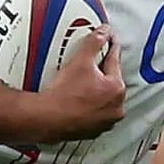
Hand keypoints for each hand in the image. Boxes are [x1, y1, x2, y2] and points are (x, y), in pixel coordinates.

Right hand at [32, 27, 125, 142]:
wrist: (47, 119)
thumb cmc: (63, 95)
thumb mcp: (80, 61)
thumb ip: (94, 43)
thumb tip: (104, 32)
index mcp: (117, 89)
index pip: (115, 60)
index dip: (109, 47)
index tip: (108, 40)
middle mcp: (116, 107)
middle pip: (111, 81)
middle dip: (102, 73)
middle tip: (87, 66)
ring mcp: (105, 121)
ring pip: (104, 99)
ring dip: (96, 91)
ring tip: (80, 84)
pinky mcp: (93, 131)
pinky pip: (95, 113)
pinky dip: (89, 107)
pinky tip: (76, 101)